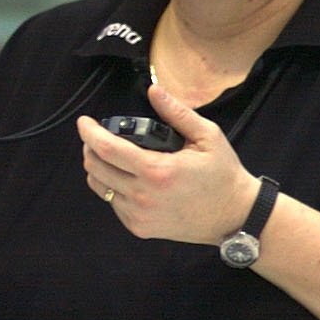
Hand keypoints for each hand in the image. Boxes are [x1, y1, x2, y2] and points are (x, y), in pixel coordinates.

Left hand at [78, 83, 255, 244]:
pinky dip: (111, 186)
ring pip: (99, 186)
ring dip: (98, 167)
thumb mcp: (207, 136)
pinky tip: (126, 177)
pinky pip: (112, 203)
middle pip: (95, 167)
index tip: (84, 122)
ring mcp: (139, 216)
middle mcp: (143, 196)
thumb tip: (154, 91)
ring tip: (111, 155)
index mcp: (157, 171)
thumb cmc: (223, 174)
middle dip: (90, 147)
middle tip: (97, 135)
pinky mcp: (140, 228)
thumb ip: (177, 112)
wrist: (235, 216)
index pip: (107, 149)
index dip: (89, 132)